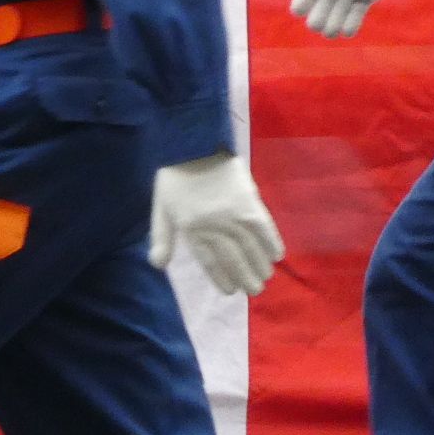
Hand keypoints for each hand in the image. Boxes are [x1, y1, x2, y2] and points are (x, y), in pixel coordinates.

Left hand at [150, 152, 283, 296]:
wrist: (194, 143)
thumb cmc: (175, 177)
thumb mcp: (161, 208)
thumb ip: (161, 237)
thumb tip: (157, 265)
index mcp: (191, 229)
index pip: (210, 262)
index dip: (221, 279)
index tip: (231, 291)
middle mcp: (213, 226)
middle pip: (234, 260)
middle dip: (245, 278)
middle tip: (254, 290)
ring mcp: (233, 215)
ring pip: (251, 249)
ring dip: (260, 266)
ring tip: (265, 277)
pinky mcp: (250, 202)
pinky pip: (265, 229)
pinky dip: (272, 243)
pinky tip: (277, 256)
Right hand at [290, 0, 399, 39]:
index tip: (297, 12)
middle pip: (321, 6)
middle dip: (318, 17)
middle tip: (317, 26)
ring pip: (337, 15)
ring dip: (333, 24)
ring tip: (332, 31)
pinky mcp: (364, 0)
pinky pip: (355, 17)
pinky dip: (351, 24)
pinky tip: (348, 31)